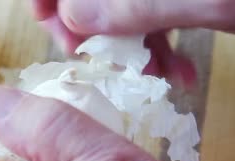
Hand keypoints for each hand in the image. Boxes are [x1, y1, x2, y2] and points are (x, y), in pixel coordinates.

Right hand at [32, 0, 234, 86]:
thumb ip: (137, 4)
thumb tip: (69, 16)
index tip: (58, 33)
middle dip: (88, 28)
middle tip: (106, 63)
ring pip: (115, 9)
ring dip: (126, 48)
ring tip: (151, 78)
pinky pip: (148, 19)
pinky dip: (155, 49)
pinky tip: (176, 73)